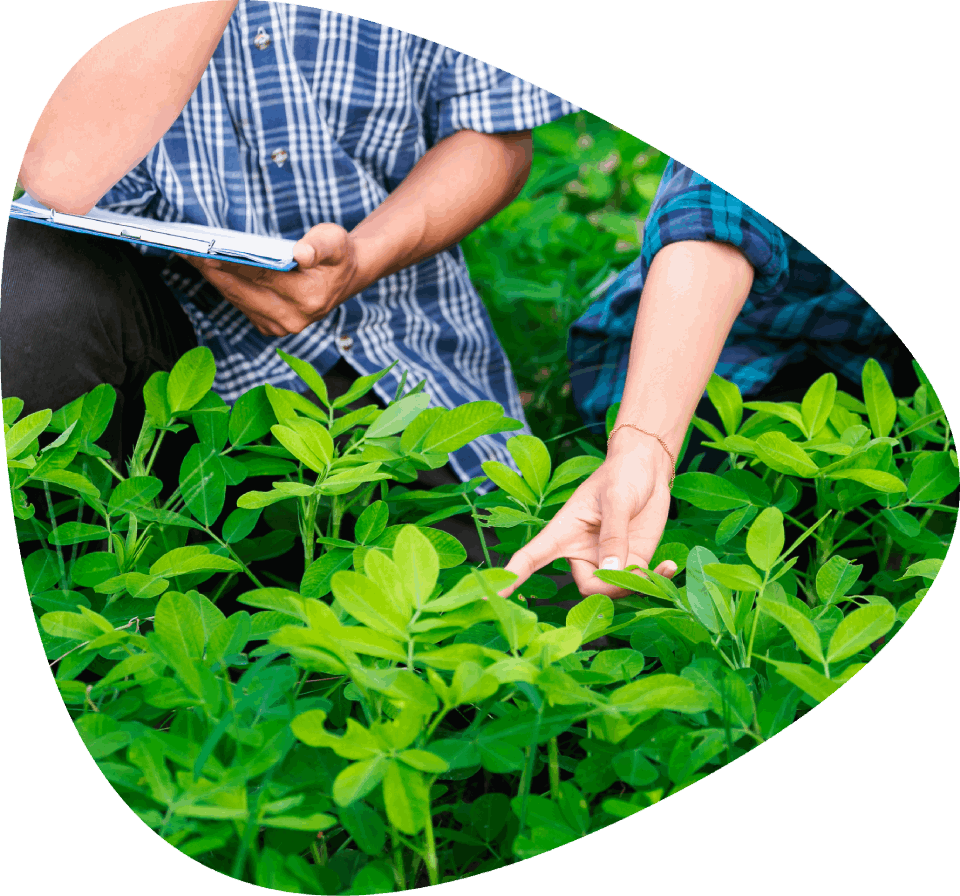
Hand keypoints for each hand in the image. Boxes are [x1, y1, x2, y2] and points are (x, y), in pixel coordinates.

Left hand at [175, 222, 358, 336]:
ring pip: (236, 300)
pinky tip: (208, 269)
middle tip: (185, 249)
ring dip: (213, 278)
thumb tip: (301, 254)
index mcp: (308, 298)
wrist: (345, 279)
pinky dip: (224, 287)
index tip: (205, 248)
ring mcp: (281, 327)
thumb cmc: (337, 256)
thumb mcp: (336, 241)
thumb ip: (320, 246)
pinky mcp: (271, 328)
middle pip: (241, 291)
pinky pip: (240, 305)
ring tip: (190, 256)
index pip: (260, 276)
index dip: (231, 262)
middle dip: (212, 270)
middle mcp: (293, 318)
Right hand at [496, 430, 677, 599]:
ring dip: (639, 584)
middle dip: (613, 586)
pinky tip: (671, 567)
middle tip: (638, 572)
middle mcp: (581, 550)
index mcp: (564, 530)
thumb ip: (614, 534)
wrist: (648, 467)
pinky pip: (638, 583)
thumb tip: (612, 570)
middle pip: (589, 586)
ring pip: (615, 590)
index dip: (515, 576)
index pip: (533, 557)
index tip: (495, 594)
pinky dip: (656, 580)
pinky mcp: (631, 560)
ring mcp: (607, 558)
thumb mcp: (617, 499)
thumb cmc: (623, 474)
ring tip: (663, 567)